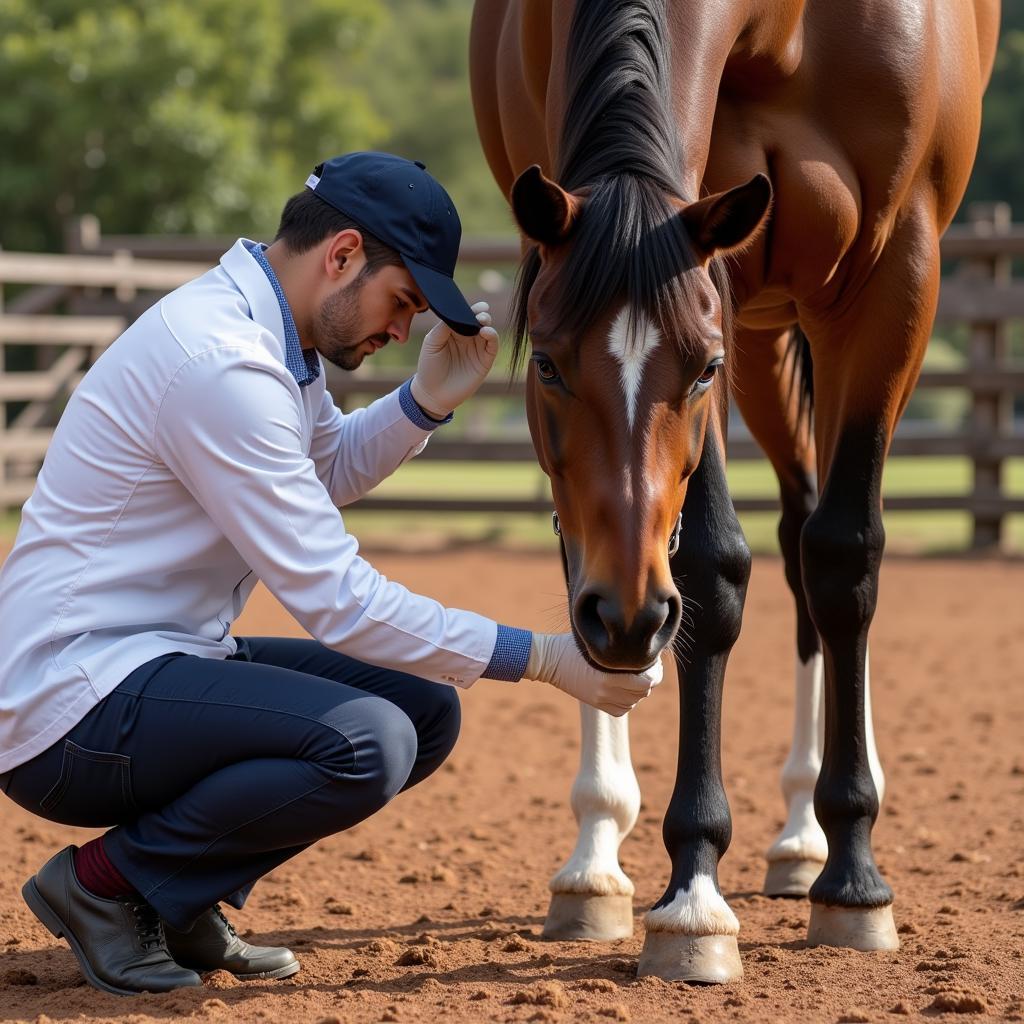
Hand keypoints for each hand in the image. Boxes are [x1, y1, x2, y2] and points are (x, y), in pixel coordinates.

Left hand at [411, 301, 499, 417]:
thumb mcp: (432, 342)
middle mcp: (467, 338)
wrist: (433, 393)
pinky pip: (493, 346)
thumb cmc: (429, 367)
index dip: (470, 308)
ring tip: (482, 321)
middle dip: (481, 314)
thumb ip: (444, 327)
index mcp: (454, 331)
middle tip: (479, 313)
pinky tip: (486, 332)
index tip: (475, 304)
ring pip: (488, 331)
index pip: (465, 315)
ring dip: (487, 323)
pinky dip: (493, 336)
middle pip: (478, 320)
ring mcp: (477, 349)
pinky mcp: (484, 361)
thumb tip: (458, 314)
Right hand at [524, 632, 662, 716]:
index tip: (653, 658)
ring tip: (636, 675)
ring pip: (635, 701)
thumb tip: (643, 643)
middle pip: (643, 691)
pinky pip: (622, 710)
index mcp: (608, 674)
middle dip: (650, 678)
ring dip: (639, 690)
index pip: (647, 680)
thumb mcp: (595, 640)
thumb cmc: (571, 644)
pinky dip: (628, 700)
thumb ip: (618, 646)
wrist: (548, 661)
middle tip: (649, 665)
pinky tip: (625, 688)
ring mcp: (601, 699)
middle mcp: (606, 691)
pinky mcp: (596, 703)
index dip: (655, 670)